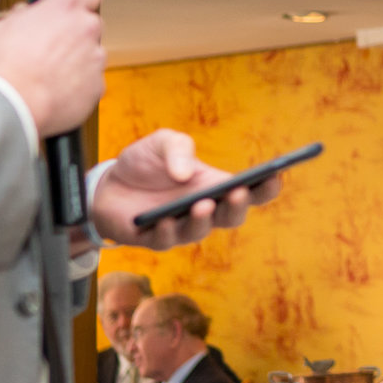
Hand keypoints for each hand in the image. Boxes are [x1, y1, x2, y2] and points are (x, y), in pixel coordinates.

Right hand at [0, 0, 103, 137]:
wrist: (15, 101)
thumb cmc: (7, 64)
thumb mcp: (4, 26)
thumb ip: (23, 16)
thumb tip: (25, 14)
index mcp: (66, 7)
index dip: (81, 2)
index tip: (74, 11)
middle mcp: (87, 27)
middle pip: (90, 25)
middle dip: (76, 35)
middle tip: (53, 49)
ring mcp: (96, 56)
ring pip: (91, 55)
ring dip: (76, 62)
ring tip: (49, 74)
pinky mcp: (98, 84)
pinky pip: (91, 81)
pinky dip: (78, 86)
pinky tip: (56, 90)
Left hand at [90, 129, 284, 248]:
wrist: (107, 185)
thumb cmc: (144, 164)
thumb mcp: (161, 142)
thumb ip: (177, 147)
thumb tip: (186, 173)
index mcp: (215, 186)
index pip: (250, 191)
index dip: (266, 187)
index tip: (276, 175)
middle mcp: (204, 210)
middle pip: (232, 216)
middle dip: (237, 206)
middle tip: (236, 193)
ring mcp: (180, 227)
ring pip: (200, 231)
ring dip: (202, 220)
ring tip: (201, 205)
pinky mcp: (153, 238)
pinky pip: (165, 240)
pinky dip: (166, 231)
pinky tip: (163, 221)